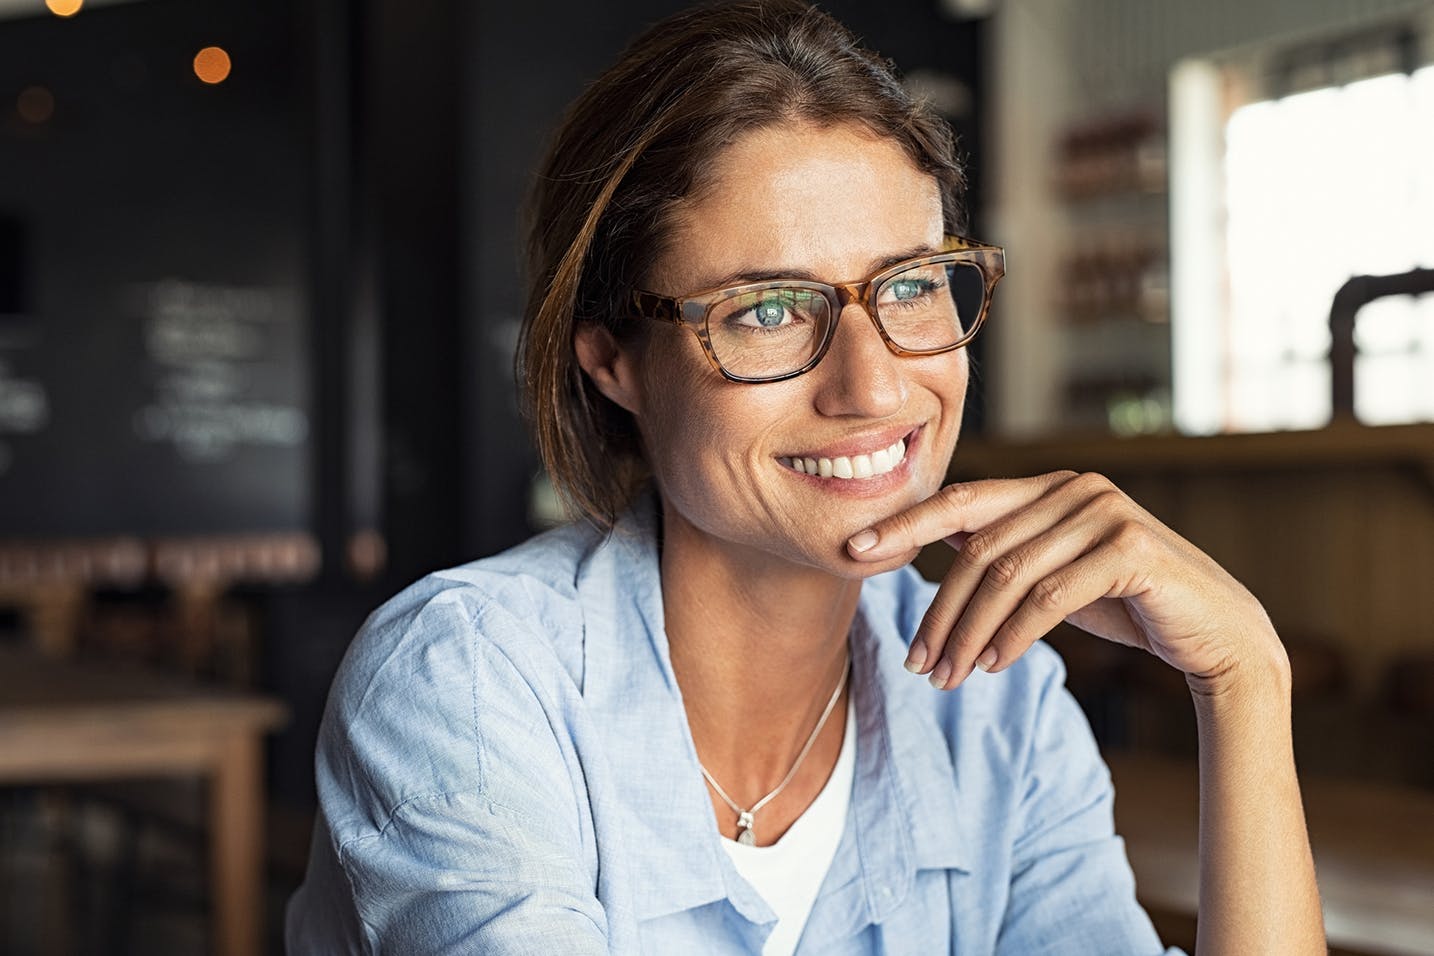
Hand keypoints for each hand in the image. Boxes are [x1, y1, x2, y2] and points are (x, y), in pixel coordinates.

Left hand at [846, 471, 1284, 693]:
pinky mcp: (1131, 548)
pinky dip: (1013, 635)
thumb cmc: (1128, 605)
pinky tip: (992, 665)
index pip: (961, 500)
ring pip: (1008, 574)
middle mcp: (1075, 488)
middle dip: (939, 610)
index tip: (854, 550)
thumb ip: (1005, 552)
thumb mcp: (1055, 574)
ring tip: (945, 677)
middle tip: (915, 663)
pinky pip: (1050, 596)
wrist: (1216, 636)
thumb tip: (931, 546)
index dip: (904, 524)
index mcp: (1049, 486)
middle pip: (978, 548)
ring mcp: (1105, 513)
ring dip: (969, 633)